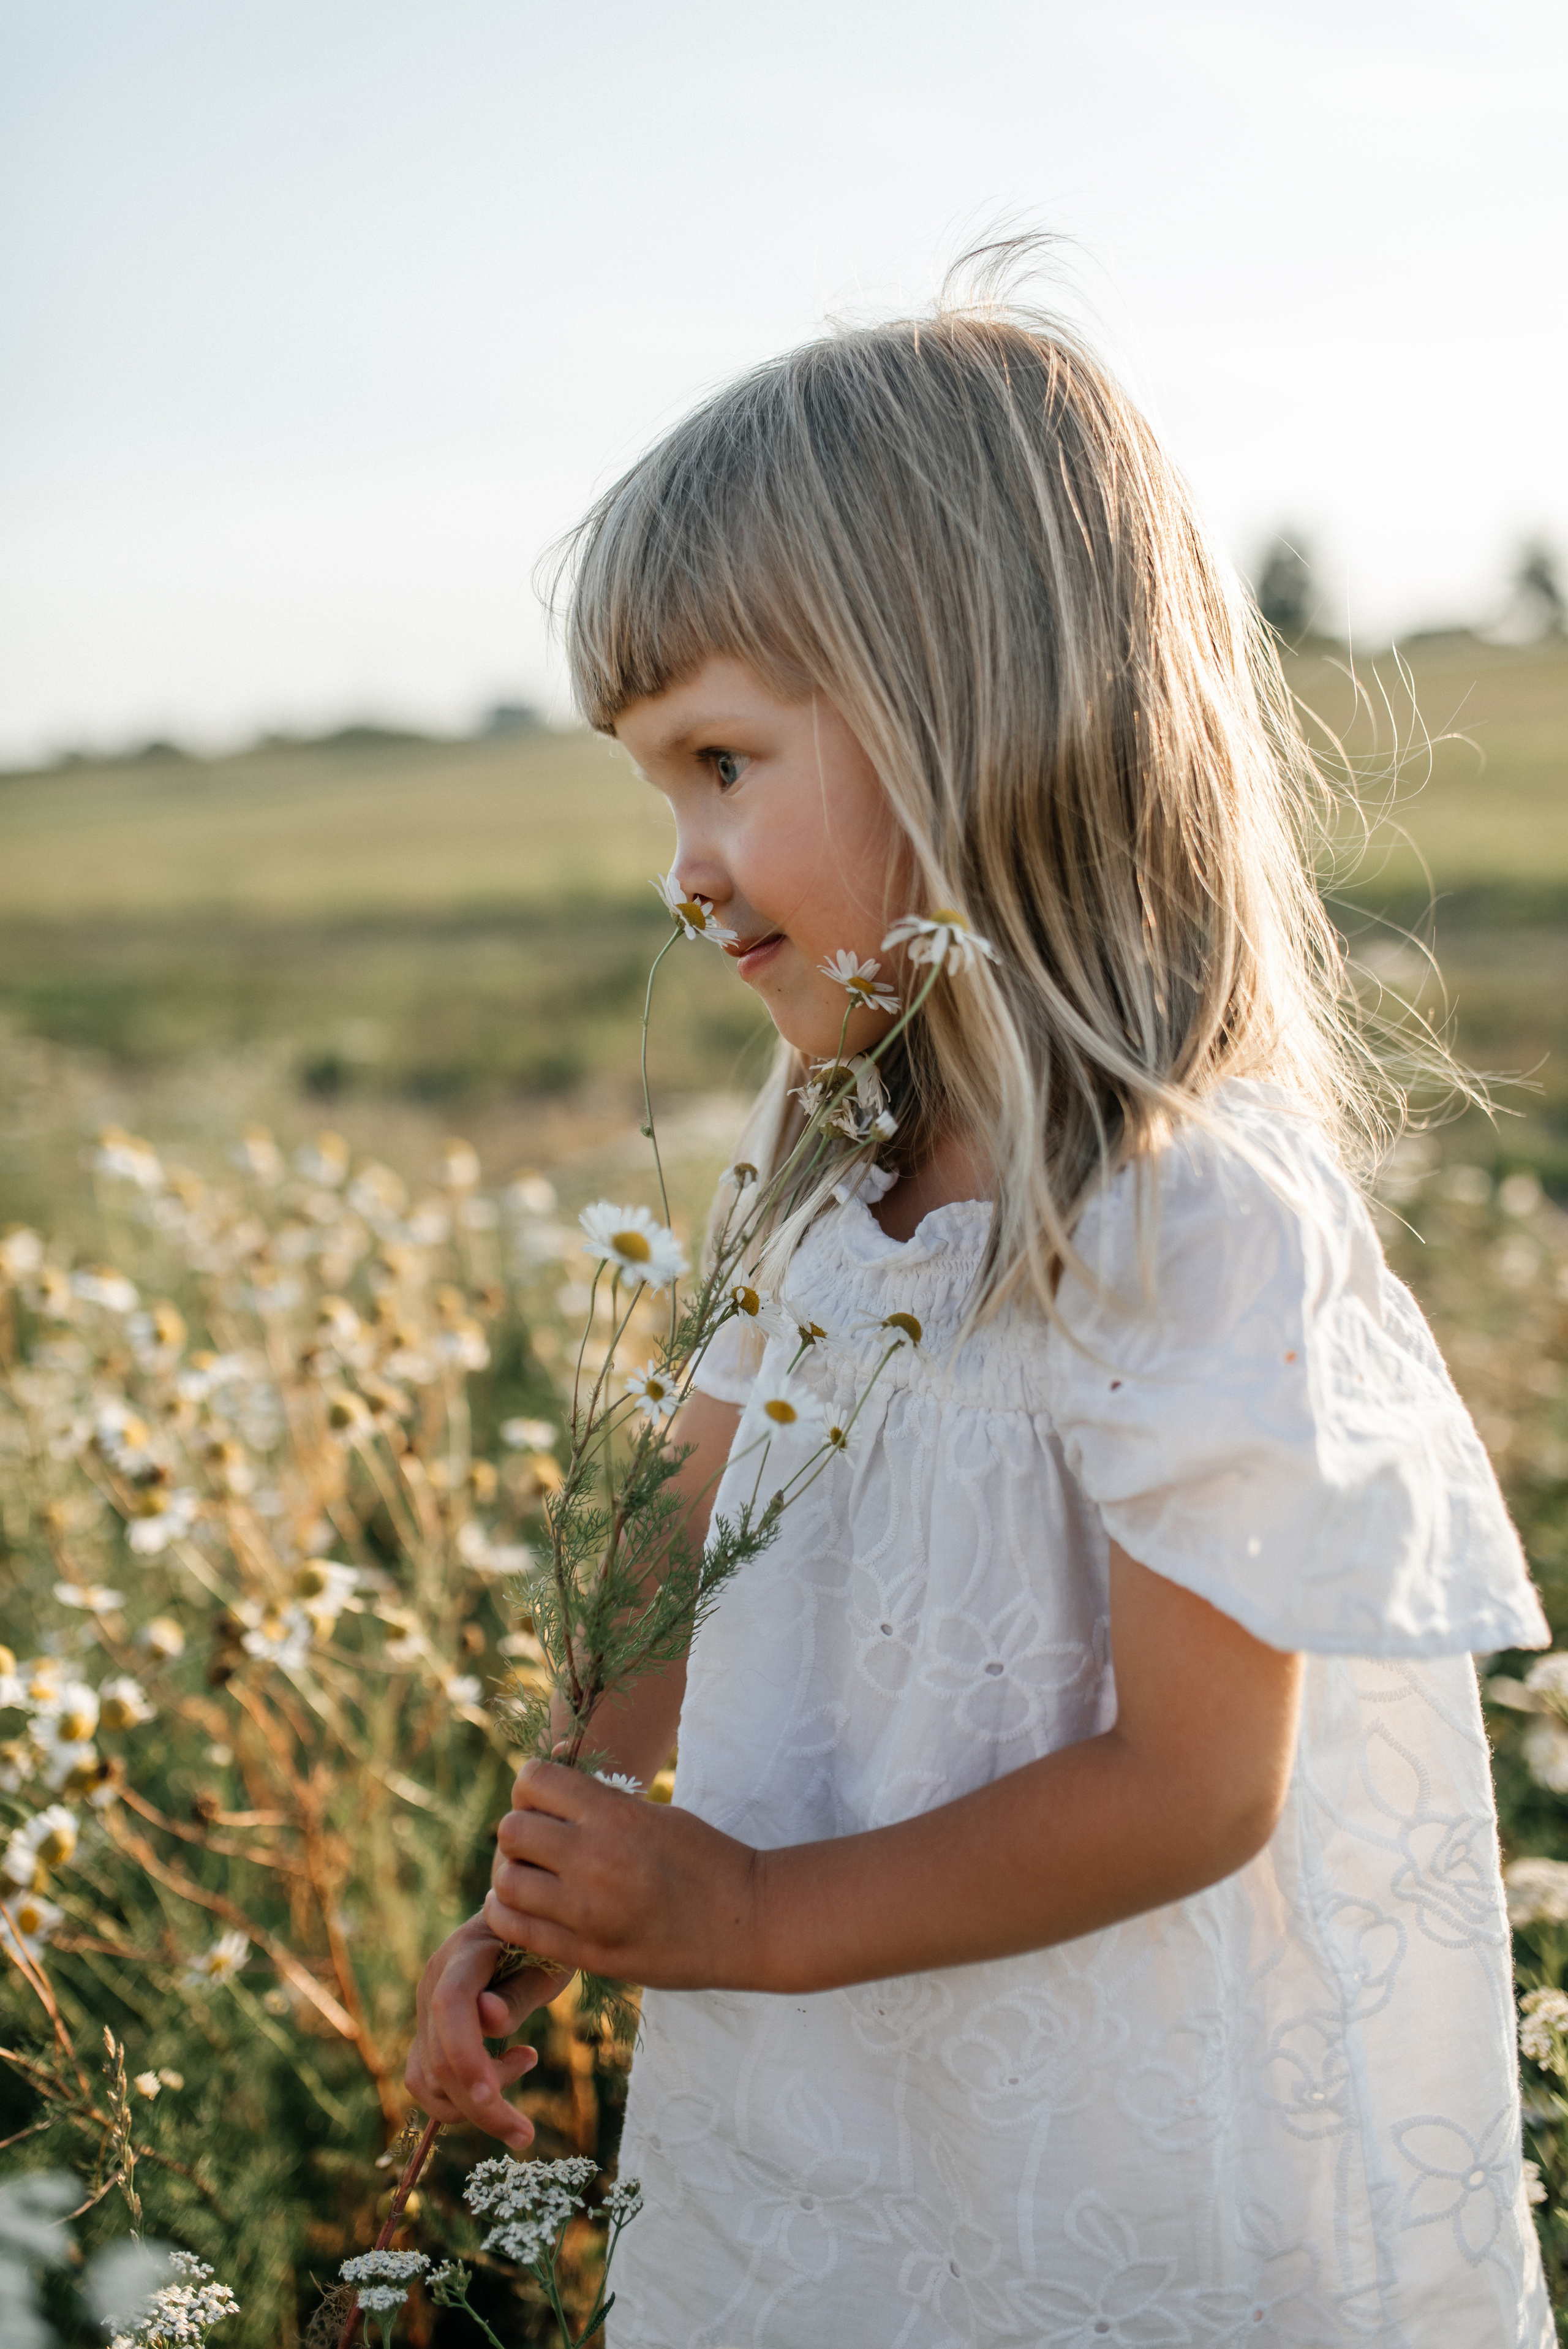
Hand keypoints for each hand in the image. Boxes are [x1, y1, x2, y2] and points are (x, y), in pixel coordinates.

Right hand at [404, 1910, 570, 2148]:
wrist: (523, 1924)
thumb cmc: (544, 1942)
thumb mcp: (548, 1961)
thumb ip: (519, 1991)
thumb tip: (487, 2019)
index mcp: (464, 1954)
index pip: (449, 2007)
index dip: (465, 2055)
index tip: (492, 2097)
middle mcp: (433, 1982)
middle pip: (439, 2058)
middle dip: (481, 2106)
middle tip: (525, 2134)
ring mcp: (425, 2009)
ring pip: (427, 2079)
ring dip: (471, 2103)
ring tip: (525, 2064)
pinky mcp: (428, 2032)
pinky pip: (426, 2080)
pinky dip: (457, 2097)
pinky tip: (500, 2075)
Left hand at [484, 1762, 762, 1990]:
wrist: (745, 1921)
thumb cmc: (704, 1857)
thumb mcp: (654, 1813)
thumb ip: (600, 1804)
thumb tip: (545, 1787)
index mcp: (615, 1816)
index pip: (534, 1780)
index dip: (531, 1785)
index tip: (546, 1800)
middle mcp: (594, 1860)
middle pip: (511, 1829)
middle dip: (520, 1830)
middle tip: (539, 1842)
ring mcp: (586, 1911)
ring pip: (505, 1883)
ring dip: (512, 1875)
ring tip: (533, 1878)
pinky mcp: (586, 1953)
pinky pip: (515, 1930)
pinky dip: (509, 1915)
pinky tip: (527, 1909)